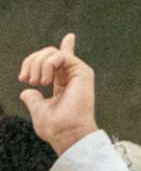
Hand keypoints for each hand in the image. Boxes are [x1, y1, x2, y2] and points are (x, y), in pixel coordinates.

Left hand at [16, 35, 96, 153]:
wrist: (67, 134)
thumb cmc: (55, 127)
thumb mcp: (37, 109)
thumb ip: (32, 98)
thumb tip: (27, 92)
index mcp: (64, 84)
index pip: (63, 61)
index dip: (66, 47)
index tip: (71, 36)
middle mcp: (73, 78)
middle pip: (47, 53)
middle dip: (31, 62)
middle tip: (27, 80)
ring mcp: (78, 74)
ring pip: (51, 52)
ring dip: (37, 64)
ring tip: (36, 82)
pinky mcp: (83, 72)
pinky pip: (59, 56)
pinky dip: (47, 64)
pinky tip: (44, 80)